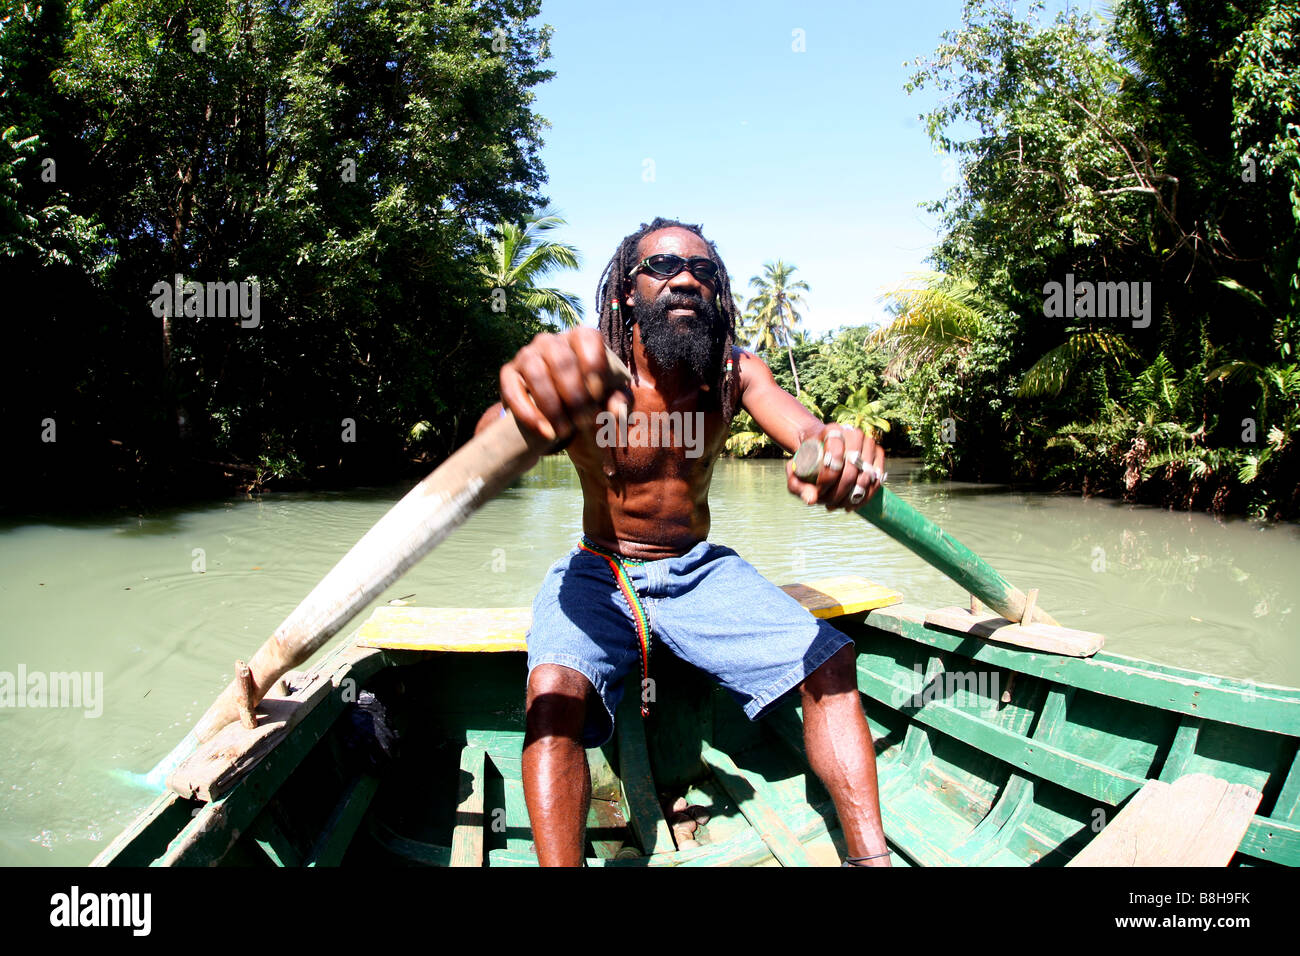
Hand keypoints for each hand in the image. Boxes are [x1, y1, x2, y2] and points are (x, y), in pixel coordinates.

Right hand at [499, 328, 631, 446]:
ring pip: (537, 373)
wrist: (558, 411)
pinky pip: (513, 390)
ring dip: (552, 406)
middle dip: (575, 396)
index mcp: (580, 337)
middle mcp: (551, 341)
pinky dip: (528, 413)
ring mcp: (527, 355)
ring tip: (564, 431)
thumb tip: (615, 412)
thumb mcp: (611, 398)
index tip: (598, 395)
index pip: (588, 339)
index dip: (594, 366)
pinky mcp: (509, 374)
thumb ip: (620, 402)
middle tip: (583, 422)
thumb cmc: (590, 396)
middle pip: (562, 361)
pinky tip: (544, 431)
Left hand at [786, 422, 885, 510]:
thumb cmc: (807, 461)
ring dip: (852, 497)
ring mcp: (868, 443)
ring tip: (837, 505)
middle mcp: (853, 434)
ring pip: (867, 476)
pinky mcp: (878, 454)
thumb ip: (796, 486)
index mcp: (832, 431)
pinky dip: (866, 497)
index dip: (828, 479)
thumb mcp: (795, 473)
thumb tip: (812, 500)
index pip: (835, 456)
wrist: (822, 450)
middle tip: (827, 502)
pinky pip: (878, 479)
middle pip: (852, 470)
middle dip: (839, 492)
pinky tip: (851, 505)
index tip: (818, 491)